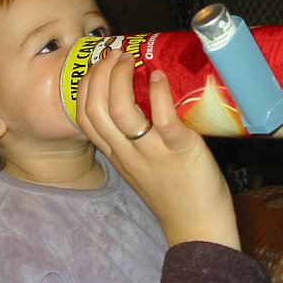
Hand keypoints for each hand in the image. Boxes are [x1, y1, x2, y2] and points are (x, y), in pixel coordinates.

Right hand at [76, 51, 240, 248]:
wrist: (197, 227)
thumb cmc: (171, 193)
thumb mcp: (139, 167)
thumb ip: (131, 140)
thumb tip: (137, 103)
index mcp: (116, 154)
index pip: (84, 116)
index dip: (86, 86)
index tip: (98, 65)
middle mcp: (126, 152)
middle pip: (96, 108)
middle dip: (99, 75)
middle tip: (114, 54)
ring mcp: (152, 152)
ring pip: (120, 111)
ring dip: (120, 79)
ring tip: (130, 60)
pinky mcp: (181, 150)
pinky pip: (162, 119)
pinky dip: (158, 94)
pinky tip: (159, 77)